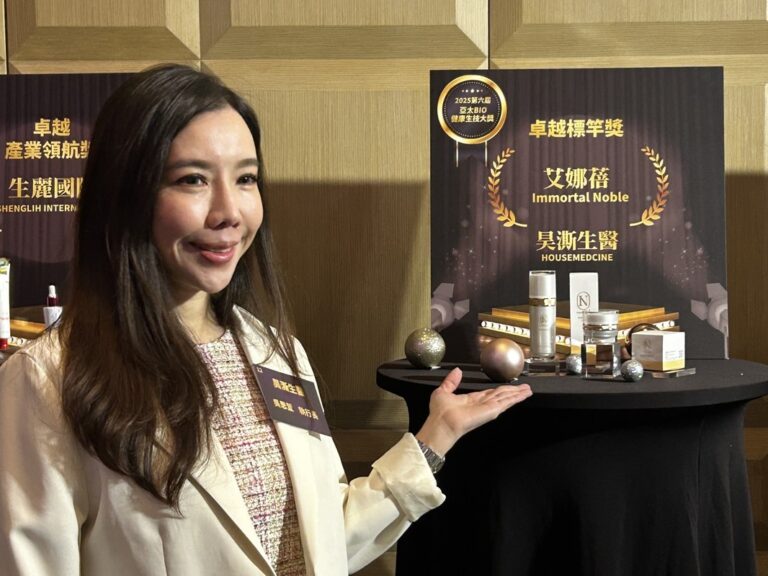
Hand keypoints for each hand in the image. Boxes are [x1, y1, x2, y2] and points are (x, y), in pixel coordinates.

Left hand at [415, 367, 531, 455]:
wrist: (441, 424)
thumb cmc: (439, 413)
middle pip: (501, 395)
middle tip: (525, 388)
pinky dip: (516, 397)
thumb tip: (457, 371)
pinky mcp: (492, 410)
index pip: (490, 394)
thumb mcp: (443, 391)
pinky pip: (506, 402)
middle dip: (513, 391)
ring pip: (506, 398)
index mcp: (472, 400)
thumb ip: (451, 381)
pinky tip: (524, 394)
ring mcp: (488, 408)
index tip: (508, 387)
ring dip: (518, 394)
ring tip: (528, 390)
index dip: (500, 390)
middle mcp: (482, 404)